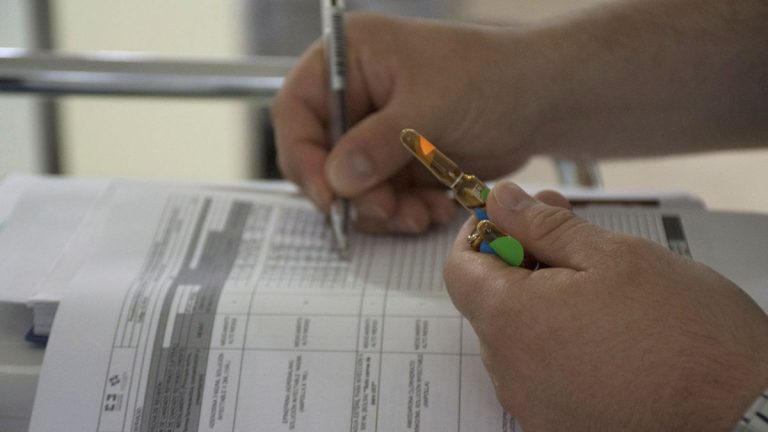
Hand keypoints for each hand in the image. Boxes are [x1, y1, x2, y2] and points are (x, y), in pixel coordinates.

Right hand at [272, 14, 537, 233]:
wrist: (541, 100)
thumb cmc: (491, 78)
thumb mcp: (431, 106)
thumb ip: (379, 143)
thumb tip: (335, 181)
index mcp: (348, 60)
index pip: (296, 110)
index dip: (303, 156)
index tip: (328, 196)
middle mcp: (355, 96)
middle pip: (319, 157)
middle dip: (351, 193)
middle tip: (385, 211)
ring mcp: (376, 132)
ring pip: (352, 187)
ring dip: (382, 210)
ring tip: (420, 214)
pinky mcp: (398, 162)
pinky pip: (382, 199)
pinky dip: (404, 212)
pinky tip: (435, 209)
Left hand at [445, 180, 767, 430]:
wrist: (742, 413)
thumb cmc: (684, 330)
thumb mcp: (612, 255)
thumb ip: (543, 226)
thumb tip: (499, 200)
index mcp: (512, 322)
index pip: (458, 270)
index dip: (480, 236)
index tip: (513, 219)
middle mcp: (510, 372)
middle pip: (488, 303)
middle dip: (519, 263)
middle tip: (567, 239)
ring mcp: (533, 405)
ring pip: (515, 338)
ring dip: (540, 303)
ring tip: (597, 286)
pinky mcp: (559, 425)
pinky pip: (539, 373)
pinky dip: (557, 343)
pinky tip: (604, 330)